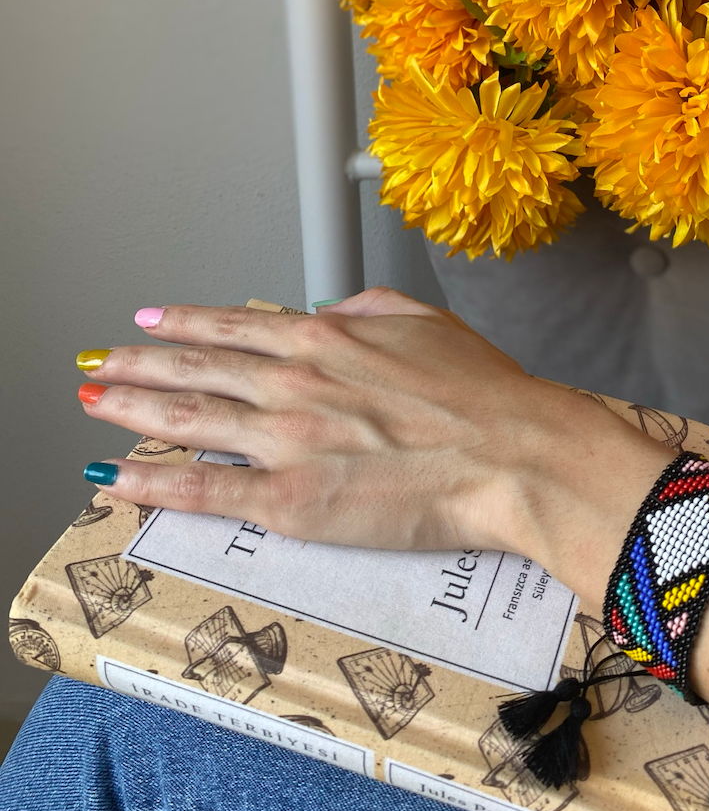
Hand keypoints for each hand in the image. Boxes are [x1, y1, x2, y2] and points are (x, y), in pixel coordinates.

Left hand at [78, 288, 672, 601]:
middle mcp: (290, 383)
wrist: (513, 452)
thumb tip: (331, 312)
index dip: (184, 324)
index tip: (150, 321)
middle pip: (193, 369)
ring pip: (185, 421)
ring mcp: (284, 442)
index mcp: (324, 339)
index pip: (233, 327)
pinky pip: (204, 493)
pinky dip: (152, 484)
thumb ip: (368, 308)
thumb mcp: (427, 322)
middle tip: (99, 361)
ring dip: (130, 409)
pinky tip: (115, 478)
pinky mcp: (290, 501)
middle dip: (137, 365)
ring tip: (93, 400)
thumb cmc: (483, 393)